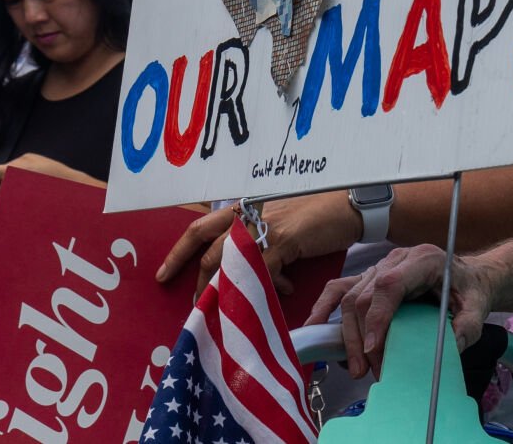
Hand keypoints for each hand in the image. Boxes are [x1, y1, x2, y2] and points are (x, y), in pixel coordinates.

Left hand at [156, 192, 362, 295]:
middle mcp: (249, 213)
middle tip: (197, 305)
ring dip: (230, 289)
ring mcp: (265, 225)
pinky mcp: (284, 238)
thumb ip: (259, 238)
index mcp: (244, 207)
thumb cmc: (316, 212)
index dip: (179, 252)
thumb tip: (243, 268)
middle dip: (198, 282)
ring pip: (231, 262)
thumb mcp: (279, 220)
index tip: (163, 274)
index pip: (200, 228)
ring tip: (236, 308)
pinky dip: (269, 285)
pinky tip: (282, 291)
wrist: (349, 204)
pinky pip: (264, 269)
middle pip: (208, 248)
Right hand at [307, 246, 499, 379]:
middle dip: (362, 338)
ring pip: (350, 297)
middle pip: (365, 295)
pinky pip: (341, 289)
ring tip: (355, 368)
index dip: (376, 317)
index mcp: (424, 260)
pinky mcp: (371, 278)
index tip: (374, 351)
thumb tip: (447, 348)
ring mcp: (380, 267)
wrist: (470, 278)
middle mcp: (397, 260)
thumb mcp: (478, 309)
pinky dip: (324, 307)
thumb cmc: (471, 291)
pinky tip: (314, 328)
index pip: (389, 284)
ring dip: (348, 335)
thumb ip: (466, 327)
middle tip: (369, 371)